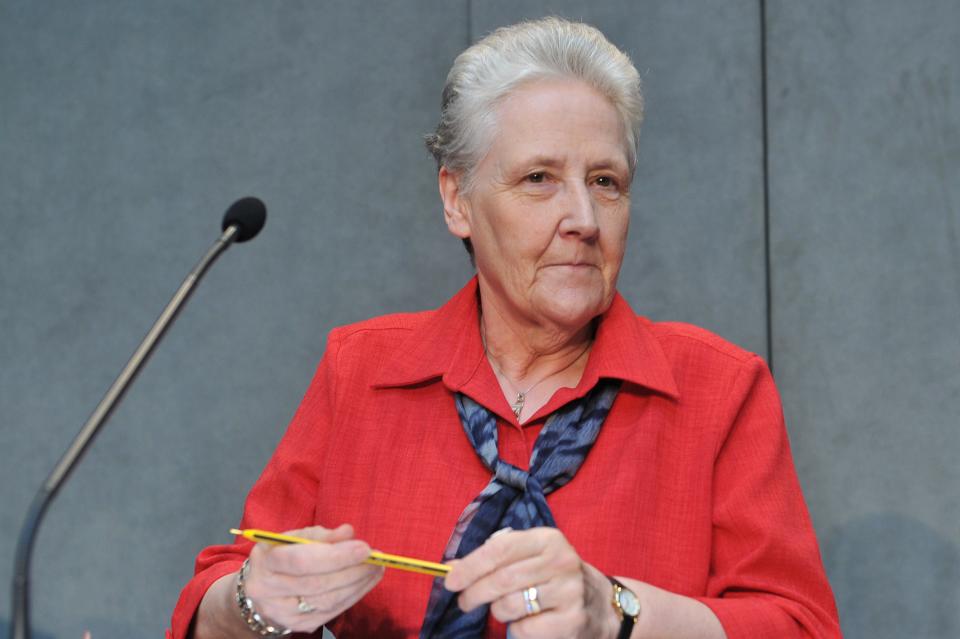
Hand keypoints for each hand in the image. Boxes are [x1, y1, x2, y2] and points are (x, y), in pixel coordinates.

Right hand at [241, 523, 384, 632]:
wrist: (260, 588)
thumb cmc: (281, 554)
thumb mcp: (294, 537)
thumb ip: (321, 534)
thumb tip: (348, 533)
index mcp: (266, 561)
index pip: (303, 561)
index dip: (336, 556)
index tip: (364, 548)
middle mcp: (269, 590)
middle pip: (318, 583)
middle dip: (353, 570)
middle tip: (377, 558)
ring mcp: (283, 613)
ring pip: (328, 601)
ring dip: (358, 584)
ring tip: (376, 568)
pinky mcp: (299, 625)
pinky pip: (332, 612)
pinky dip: (353, 596)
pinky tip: (365, 582)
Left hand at [443, 527, 618, 638]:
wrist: (601, 605)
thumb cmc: (554, 578)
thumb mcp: (532, 557)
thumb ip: (496, 558)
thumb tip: (452, 568)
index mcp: (548, 539)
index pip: (500, 549)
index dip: (470, 566)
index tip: (450, 580)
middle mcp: (561, 562)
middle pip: (501, 579)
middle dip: (474, 593)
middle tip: (464, 602)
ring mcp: (569, 592)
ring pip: (509, 606)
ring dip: (497, 612)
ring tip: (505, 609)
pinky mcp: (571, 621)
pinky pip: (524, 629)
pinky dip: (516, 629)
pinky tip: (527, 622)